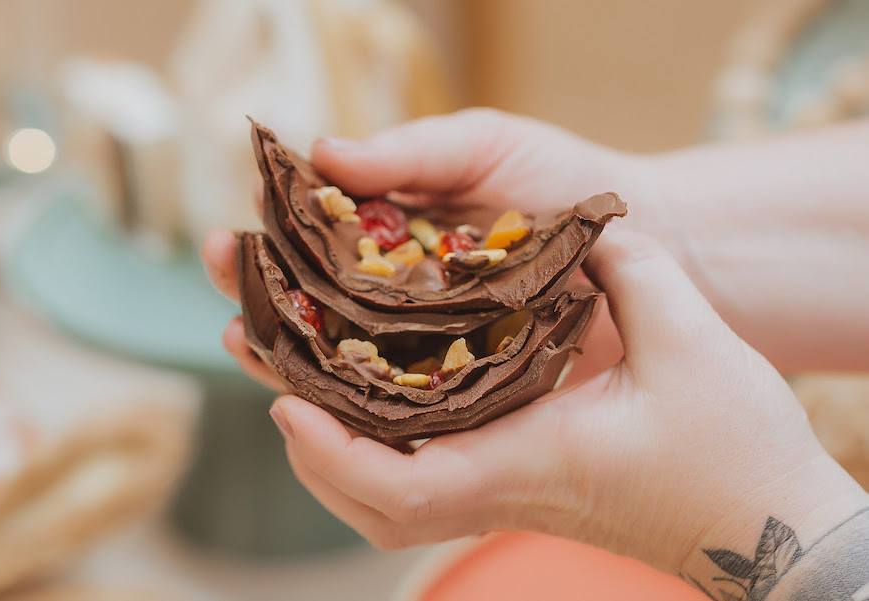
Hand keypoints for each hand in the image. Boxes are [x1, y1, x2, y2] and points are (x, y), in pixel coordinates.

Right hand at [203, 108, 634, 387]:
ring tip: (249, 345)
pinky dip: (362, 417)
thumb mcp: (484, 145)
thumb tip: (320, 149)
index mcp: (394, 247)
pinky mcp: (468, 402)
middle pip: (311, 316)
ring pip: (345, 375)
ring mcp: (432, 358)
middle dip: (259, 305)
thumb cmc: (565, 184)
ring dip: (291, 366)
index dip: (262, 250)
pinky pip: (407, 417)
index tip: (224, 242)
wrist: (658, 239)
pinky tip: (318, 410)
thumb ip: (408, 150)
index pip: (308, 254)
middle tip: (225, 294)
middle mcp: (402, 307)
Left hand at [265, 227, 866, 575]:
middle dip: (310, 448)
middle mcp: (502, 489)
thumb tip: (587, 225)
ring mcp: (506, 495)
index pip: (401, 485)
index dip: (333, 452)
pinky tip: (368, 404)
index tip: (287, 402)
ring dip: (334, 456)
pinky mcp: (518, 486)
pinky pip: (421, 485)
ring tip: (298, 388)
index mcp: (526, 464)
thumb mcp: (694, 345)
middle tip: (271, 374)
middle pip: (373, 504)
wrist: (762, 519)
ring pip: (390, 504)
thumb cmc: (736, 449)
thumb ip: (635, 272)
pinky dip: (375, 454)